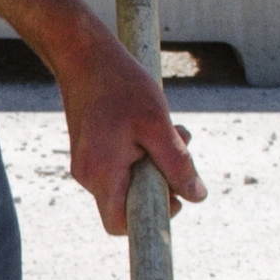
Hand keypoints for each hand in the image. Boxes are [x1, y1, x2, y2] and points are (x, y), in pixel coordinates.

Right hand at [58, 36, 202, 237]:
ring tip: (168, 129)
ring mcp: (86, 163)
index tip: (171, 194)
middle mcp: (87, 175)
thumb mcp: (158, 125)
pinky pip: (119, 166)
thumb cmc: (121, 86)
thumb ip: (178, 164)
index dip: (149, 218)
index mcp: (101, 174)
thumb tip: (197, 196)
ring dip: (153, 163)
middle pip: (127, 203)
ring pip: (126, 182)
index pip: (119, 224)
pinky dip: (140, 153)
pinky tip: (149, 126)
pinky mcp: (89, 150)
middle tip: (178, 146)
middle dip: (160, 182)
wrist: (83, 55)